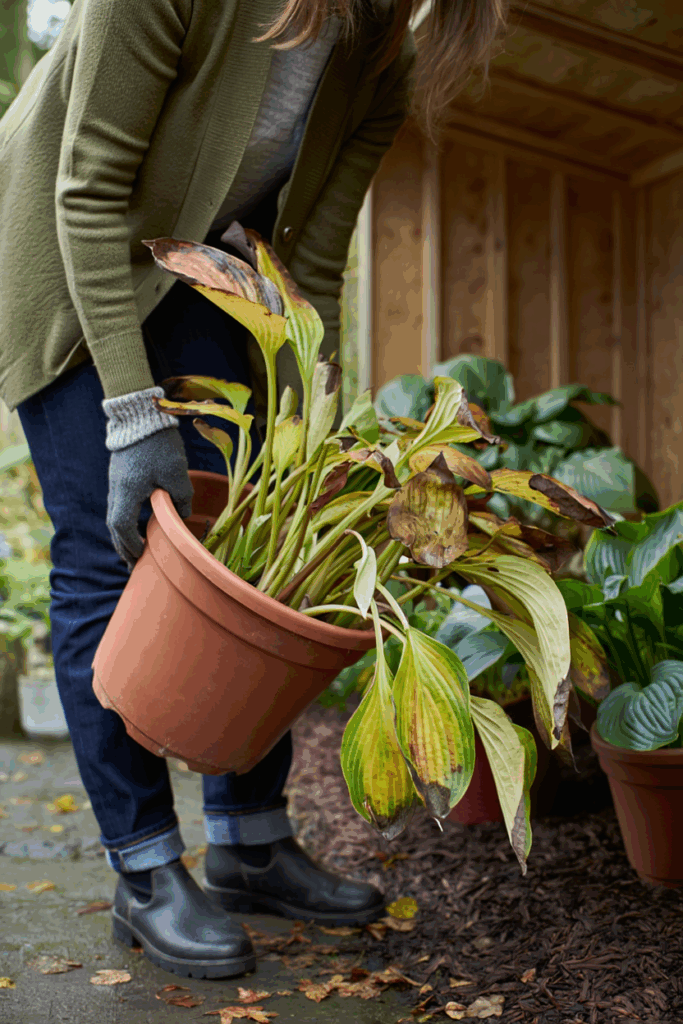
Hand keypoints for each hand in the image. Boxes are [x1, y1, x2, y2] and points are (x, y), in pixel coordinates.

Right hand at [106, 427, 193, 569]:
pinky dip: (125, 521)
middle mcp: (116, 490)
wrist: (141, 415)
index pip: (123, 527)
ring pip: (115, 516)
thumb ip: (181, 499)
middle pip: (114, 526)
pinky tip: (137, 525)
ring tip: (135, 550)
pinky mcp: (120, 475)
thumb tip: (183, 517)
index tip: (142, 556)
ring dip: (123, 535)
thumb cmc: (159, 444)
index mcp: (127, 492)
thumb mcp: (177, 474)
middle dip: (124, 547)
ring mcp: (116, 482)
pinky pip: (119, 505)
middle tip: (134, 564)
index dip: (131, 545)